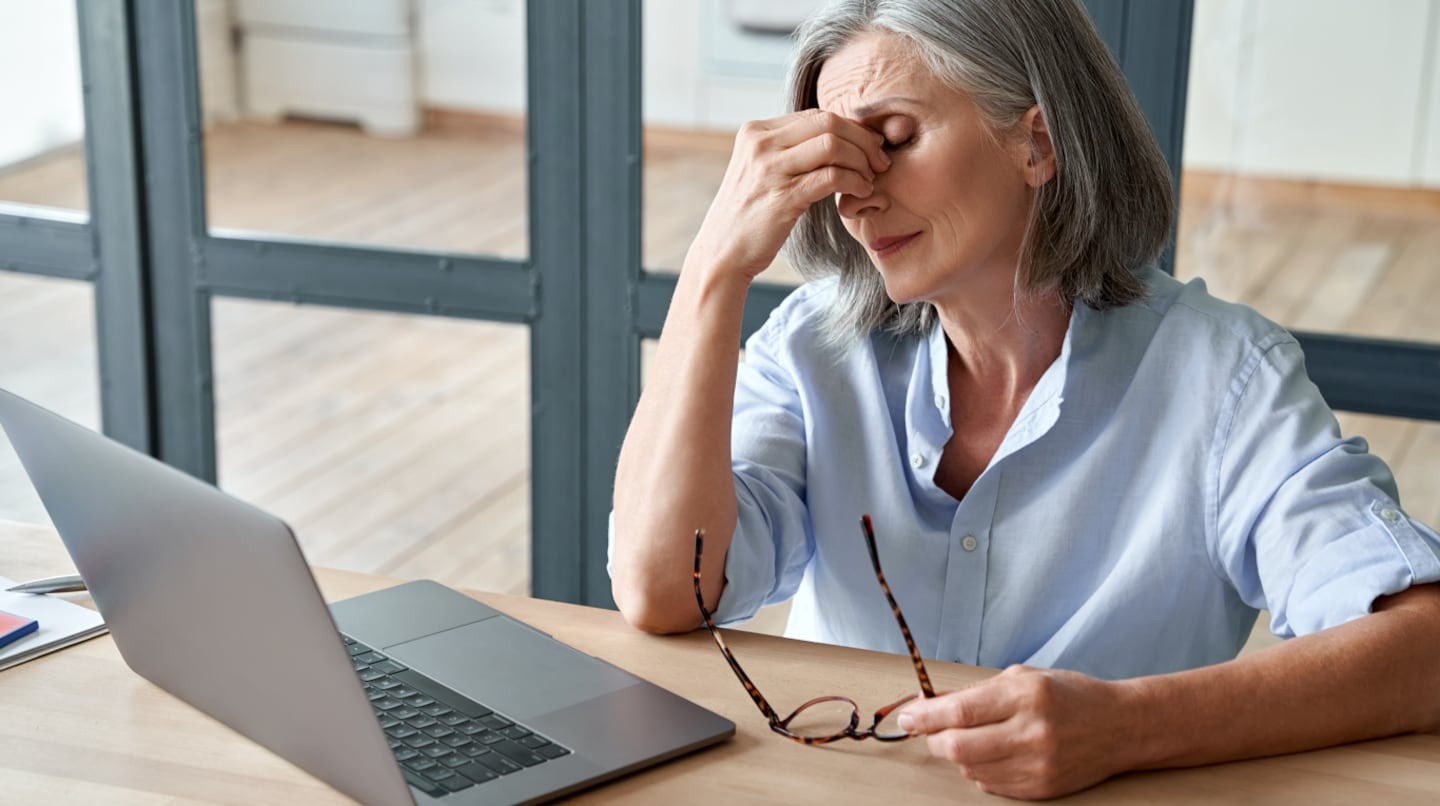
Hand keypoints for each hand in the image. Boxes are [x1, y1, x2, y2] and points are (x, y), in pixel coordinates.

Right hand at [685, 109, 890, 280]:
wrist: (722, 253)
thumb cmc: (749, 215)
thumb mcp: (762, 171)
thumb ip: (789, 150)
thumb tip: (835, 137)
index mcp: (755, 131)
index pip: (816, 115)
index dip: (850, 128)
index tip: (869, 147)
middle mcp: (760, 143)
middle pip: (828, 123)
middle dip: (862, 140)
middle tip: (879, 161)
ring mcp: (769, 169)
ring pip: (833, 145)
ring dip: (862, 161)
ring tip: (870, 179)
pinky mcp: (782, 197)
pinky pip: (832, 176)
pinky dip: (855, 181)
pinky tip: (861, 192)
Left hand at [897, 665, 1141, 799]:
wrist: (1121, 726)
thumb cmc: (1069, 695)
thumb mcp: (1024, 678)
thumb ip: (977, 692)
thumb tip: (931, 704)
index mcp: (1026, 696)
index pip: (960, 711)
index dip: (925, 716)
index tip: (908, 716)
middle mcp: (1032, 732)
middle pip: (959, 747)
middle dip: (935, 740)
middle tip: (933, 731)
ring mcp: (1039, 765)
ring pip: (971, 768)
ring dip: (959, 755)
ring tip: (972, 738)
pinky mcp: (1042, 788)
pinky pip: (991, 785)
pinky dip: (980, 770)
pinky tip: (993, 755)